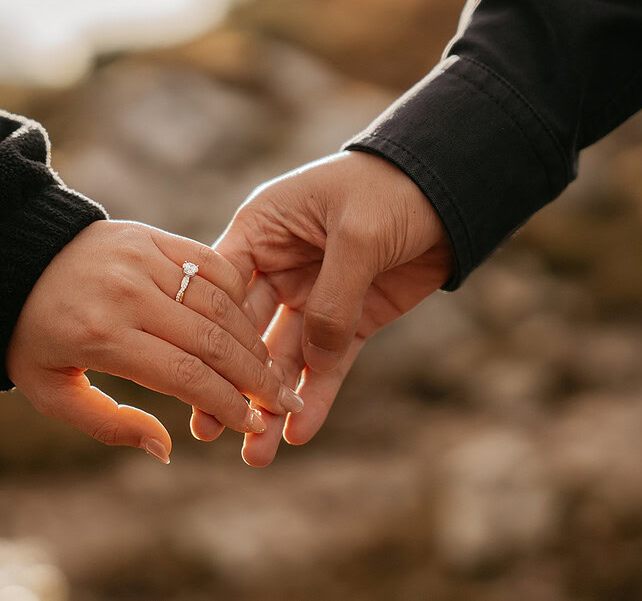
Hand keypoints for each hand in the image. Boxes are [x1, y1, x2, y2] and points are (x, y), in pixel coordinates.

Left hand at [6, 220, 304, 463]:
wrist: (9, 259)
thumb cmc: (29, 335)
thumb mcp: (51, 391)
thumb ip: (109, 423)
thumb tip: (166, 448)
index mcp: (100, 336)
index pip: (183, 375)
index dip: (226, 404)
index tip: (254, 425)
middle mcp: (127, 293)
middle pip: (211, 340)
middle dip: (254, 377)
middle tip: (282, 402)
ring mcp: (143, 258)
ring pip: (219, 303)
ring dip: (252, 340)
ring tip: (272, 369)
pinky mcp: (153, 237)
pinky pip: (211, 264)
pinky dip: (237, 295)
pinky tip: (248, 323)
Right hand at [191, 151, 453, 465]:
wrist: (448, 189)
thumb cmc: (392, 190)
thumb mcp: (358, 234)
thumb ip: (332, 298)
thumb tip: (312, 360)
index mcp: (263, 231)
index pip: (220, 288)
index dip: (206, 334)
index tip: (193, 378)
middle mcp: (278, 267)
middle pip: (244, 333)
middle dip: (232, 381)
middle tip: (212, 431)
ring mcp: (313, 296)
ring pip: (283, 359)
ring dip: (271, 403)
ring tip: (256, 453)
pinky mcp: (349, 320)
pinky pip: (327, 365)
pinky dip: (316, 398)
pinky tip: (299, 434)